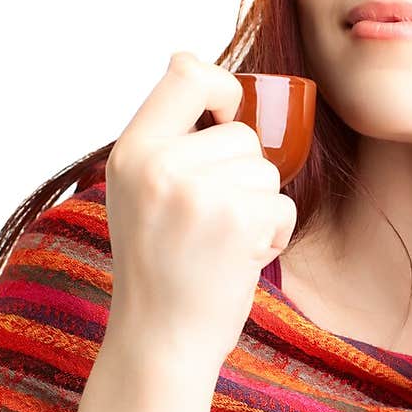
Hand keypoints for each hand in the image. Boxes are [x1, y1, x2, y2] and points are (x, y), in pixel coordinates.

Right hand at [106, 53, 296, 362]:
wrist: (160, 341)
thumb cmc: (160, 270)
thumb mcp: (139, 194)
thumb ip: (167, 141)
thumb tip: (203, 70)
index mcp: (131, 153)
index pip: (185, 73)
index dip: (221, 85)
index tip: (228, 113)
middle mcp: (158, 166)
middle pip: (241, 133)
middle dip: (243, 175)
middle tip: (211, 223)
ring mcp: (196, 192)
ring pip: (265, 170)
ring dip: (259, 208)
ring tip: (221, 244)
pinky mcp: (235, 220)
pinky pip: (281, 205)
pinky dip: (273, 235)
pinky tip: (239, 259)